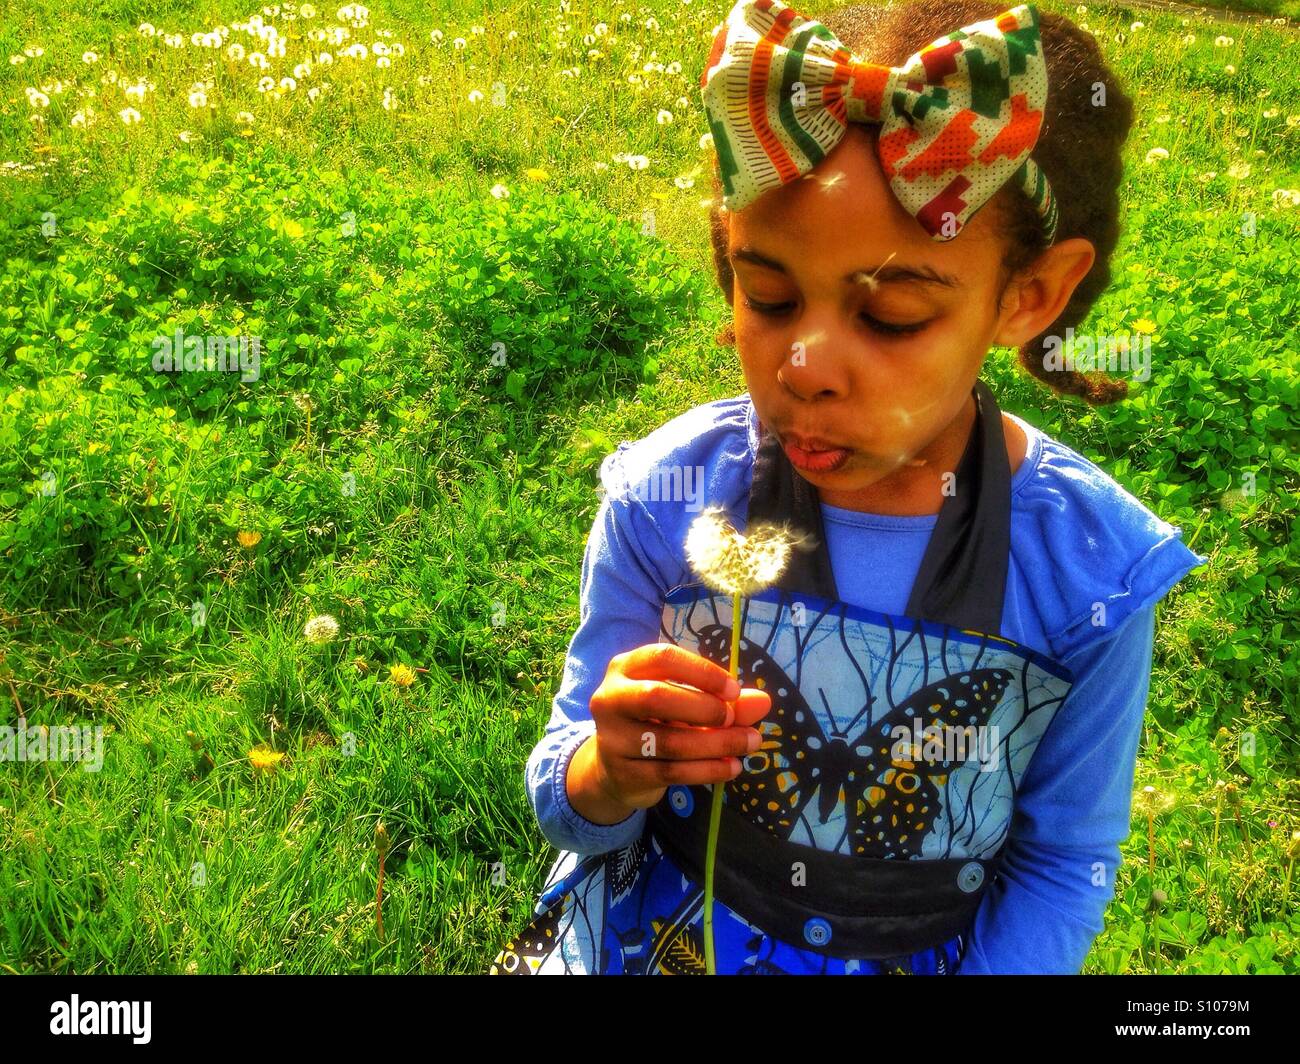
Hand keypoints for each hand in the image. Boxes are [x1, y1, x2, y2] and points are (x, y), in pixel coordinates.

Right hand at [586, 641, 770, 810]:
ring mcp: (612, 738)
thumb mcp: (685, 703)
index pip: (662, 658)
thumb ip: (722, 700)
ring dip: (716, 744)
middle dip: (704, 708)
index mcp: (626, 668)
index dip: (701, 672)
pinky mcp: (622, 773)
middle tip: (733, 718)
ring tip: (748, 744)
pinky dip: (707, 770)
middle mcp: (610, 698)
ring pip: (668, 741)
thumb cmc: (655, 722)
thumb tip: (764, 702)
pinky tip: (732, 768)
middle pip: (656, 697)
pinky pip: (671, 772)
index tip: (733, 690)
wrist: (615, 769)